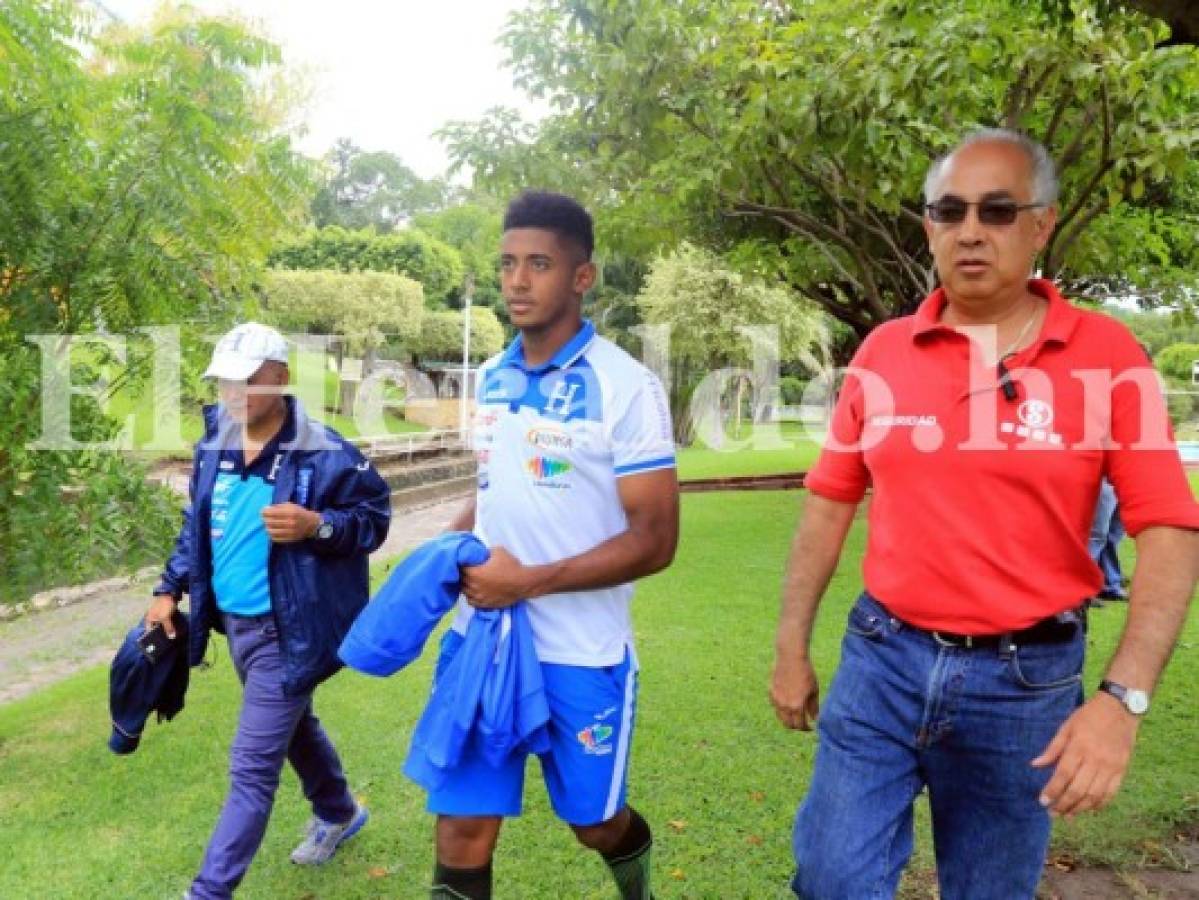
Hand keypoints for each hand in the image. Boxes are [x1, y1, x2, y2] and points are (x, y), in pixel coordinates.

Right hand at [145, 594, 178, 638]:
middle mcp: (152, 619)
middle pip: (156, 630)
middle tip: (168, 642)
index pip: (149, 633)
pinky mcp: (165, 614)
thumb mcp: (165, 617)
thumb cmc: (164, 604)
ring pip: (162, 626)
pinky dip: (170, 625)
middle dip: (162, 635)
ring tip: (172, 637)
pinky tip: (174, 629)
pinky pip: (167, 622)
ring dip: (166, 630)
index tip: (159, 645)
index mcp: (149, 620)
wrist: (170, 593)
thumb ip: (168, 627)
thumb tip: (171, 637)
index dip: (153, 639)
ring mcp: (158, 616)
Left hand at [262, 503, 319, 542]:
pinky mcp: (289, 539)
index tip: (263, 510)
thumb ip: (279, 506)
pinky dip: (272, 534)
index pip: (271, 512)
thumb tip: (266, 509)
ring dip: (267, 527)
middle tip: (265, 517)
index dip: (264, 511)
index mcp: (291, 512)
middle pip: (269, 522)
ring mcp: (289, 532)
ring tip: (269, 524)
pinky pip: (274, 538)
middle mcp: (290, 523)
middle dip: (265, 518)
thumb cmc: (300, 513)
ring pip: (270, 531)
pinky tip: (273, 530)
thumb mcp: (291, 506)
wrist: (312, 525)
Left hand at [461, 547, 534, 609]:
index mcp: (474, 573)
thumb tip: (481, 552)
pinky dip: (470, 596)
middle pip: (460, 580)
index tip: (465, 561)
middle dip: (462, 574)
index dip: (461, 564)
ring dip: (465, 585)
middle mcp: (473, 586)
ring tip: (470, 580)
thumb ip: (486, 551)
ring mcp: (479, 597)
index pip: (459, 568)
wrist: (523, 583)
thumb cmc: (511, 566)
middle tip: (467, 569)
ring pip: (464, 592)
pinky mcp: (485, 604)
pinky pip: (471, 601)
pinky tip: (475, 591)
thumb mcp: (498, 551)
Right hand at [770, 654, 820, 729]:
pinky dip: (782, 710)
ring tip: (796, 716)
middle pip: (789, 725)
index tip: (811, 727)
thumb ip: (814, 707)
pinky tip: (789, 704)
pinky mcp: (771, 692)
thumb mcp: (814, 690)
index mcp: (796, 706)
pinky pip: (776, 707)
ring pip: (780, 717)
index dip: (806, 729)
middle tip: (803, 724)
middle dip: (797, 727)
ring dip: (788, 719)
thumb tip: (815, 719)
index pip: (800, 725)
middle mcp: (784, 705)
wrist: (791, 658)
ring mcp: (776, 699)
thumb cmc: (806, 673)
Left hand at [1031, 693, 1139, 817]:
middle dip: (1064, 804)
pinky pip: (1111, 793)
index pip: (1063, 775)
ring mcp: (1110, 767)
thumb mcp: (1066, 727)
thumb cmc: (1088, 716)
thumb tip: (1035, 765)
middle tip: (1052, 813)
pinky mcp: (1122, 770)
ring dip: (1080, 808)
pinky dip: (1100, 804)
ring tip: (1068, 816)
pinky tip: (1089, 809)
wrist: (1120, 709)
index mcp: (1078, 748)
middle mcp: (1095, 760)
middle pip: (1078, 789)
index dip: (1052, 791)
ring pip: (1094, 795)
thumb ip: (1052, 749)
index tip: (1043, 801)